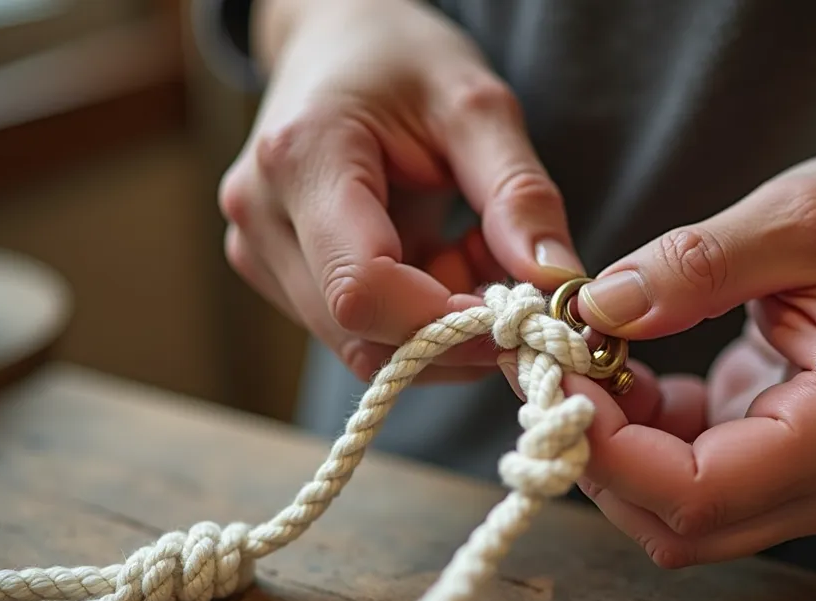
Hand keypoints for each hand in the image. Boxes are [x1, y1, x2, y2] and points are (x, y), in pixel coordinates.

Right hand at [220, 0, 583, 383]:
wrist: (335, 41)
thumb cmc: (402, 60)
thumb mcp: (477, 105)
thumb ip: (518, 194)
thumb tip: (557, 282)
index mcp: (301, 159)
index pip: (363, 291)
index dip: (447, 324)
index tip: (518, 310)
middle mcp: (262, 216)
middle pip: (361, 332)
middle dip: (454, 330)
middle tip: (511, 276)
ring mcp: (259, 250)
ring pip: (362, 343)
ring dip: (439, 323)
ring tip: (473, 248)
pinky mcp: (274, 272)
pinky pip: (357, 330)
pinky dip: (419, 313)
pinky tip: (443, 255)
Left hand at [511, 141, 815, 566]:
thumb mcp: (798, 216)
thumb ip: (692, 266)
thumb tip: (595, 309)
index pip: (694, 491)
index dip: (606, 447)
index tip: (555, 370)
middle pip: (678, 523)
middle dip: (599, 456)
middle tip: (555, 366)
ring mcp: (813, 482)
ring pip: (678, 513)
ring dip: (617, 451)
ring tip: (587, 361)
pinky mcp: (790, 462)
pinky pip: (694, 480)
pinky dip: (646, 440)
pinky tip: (634, 371)